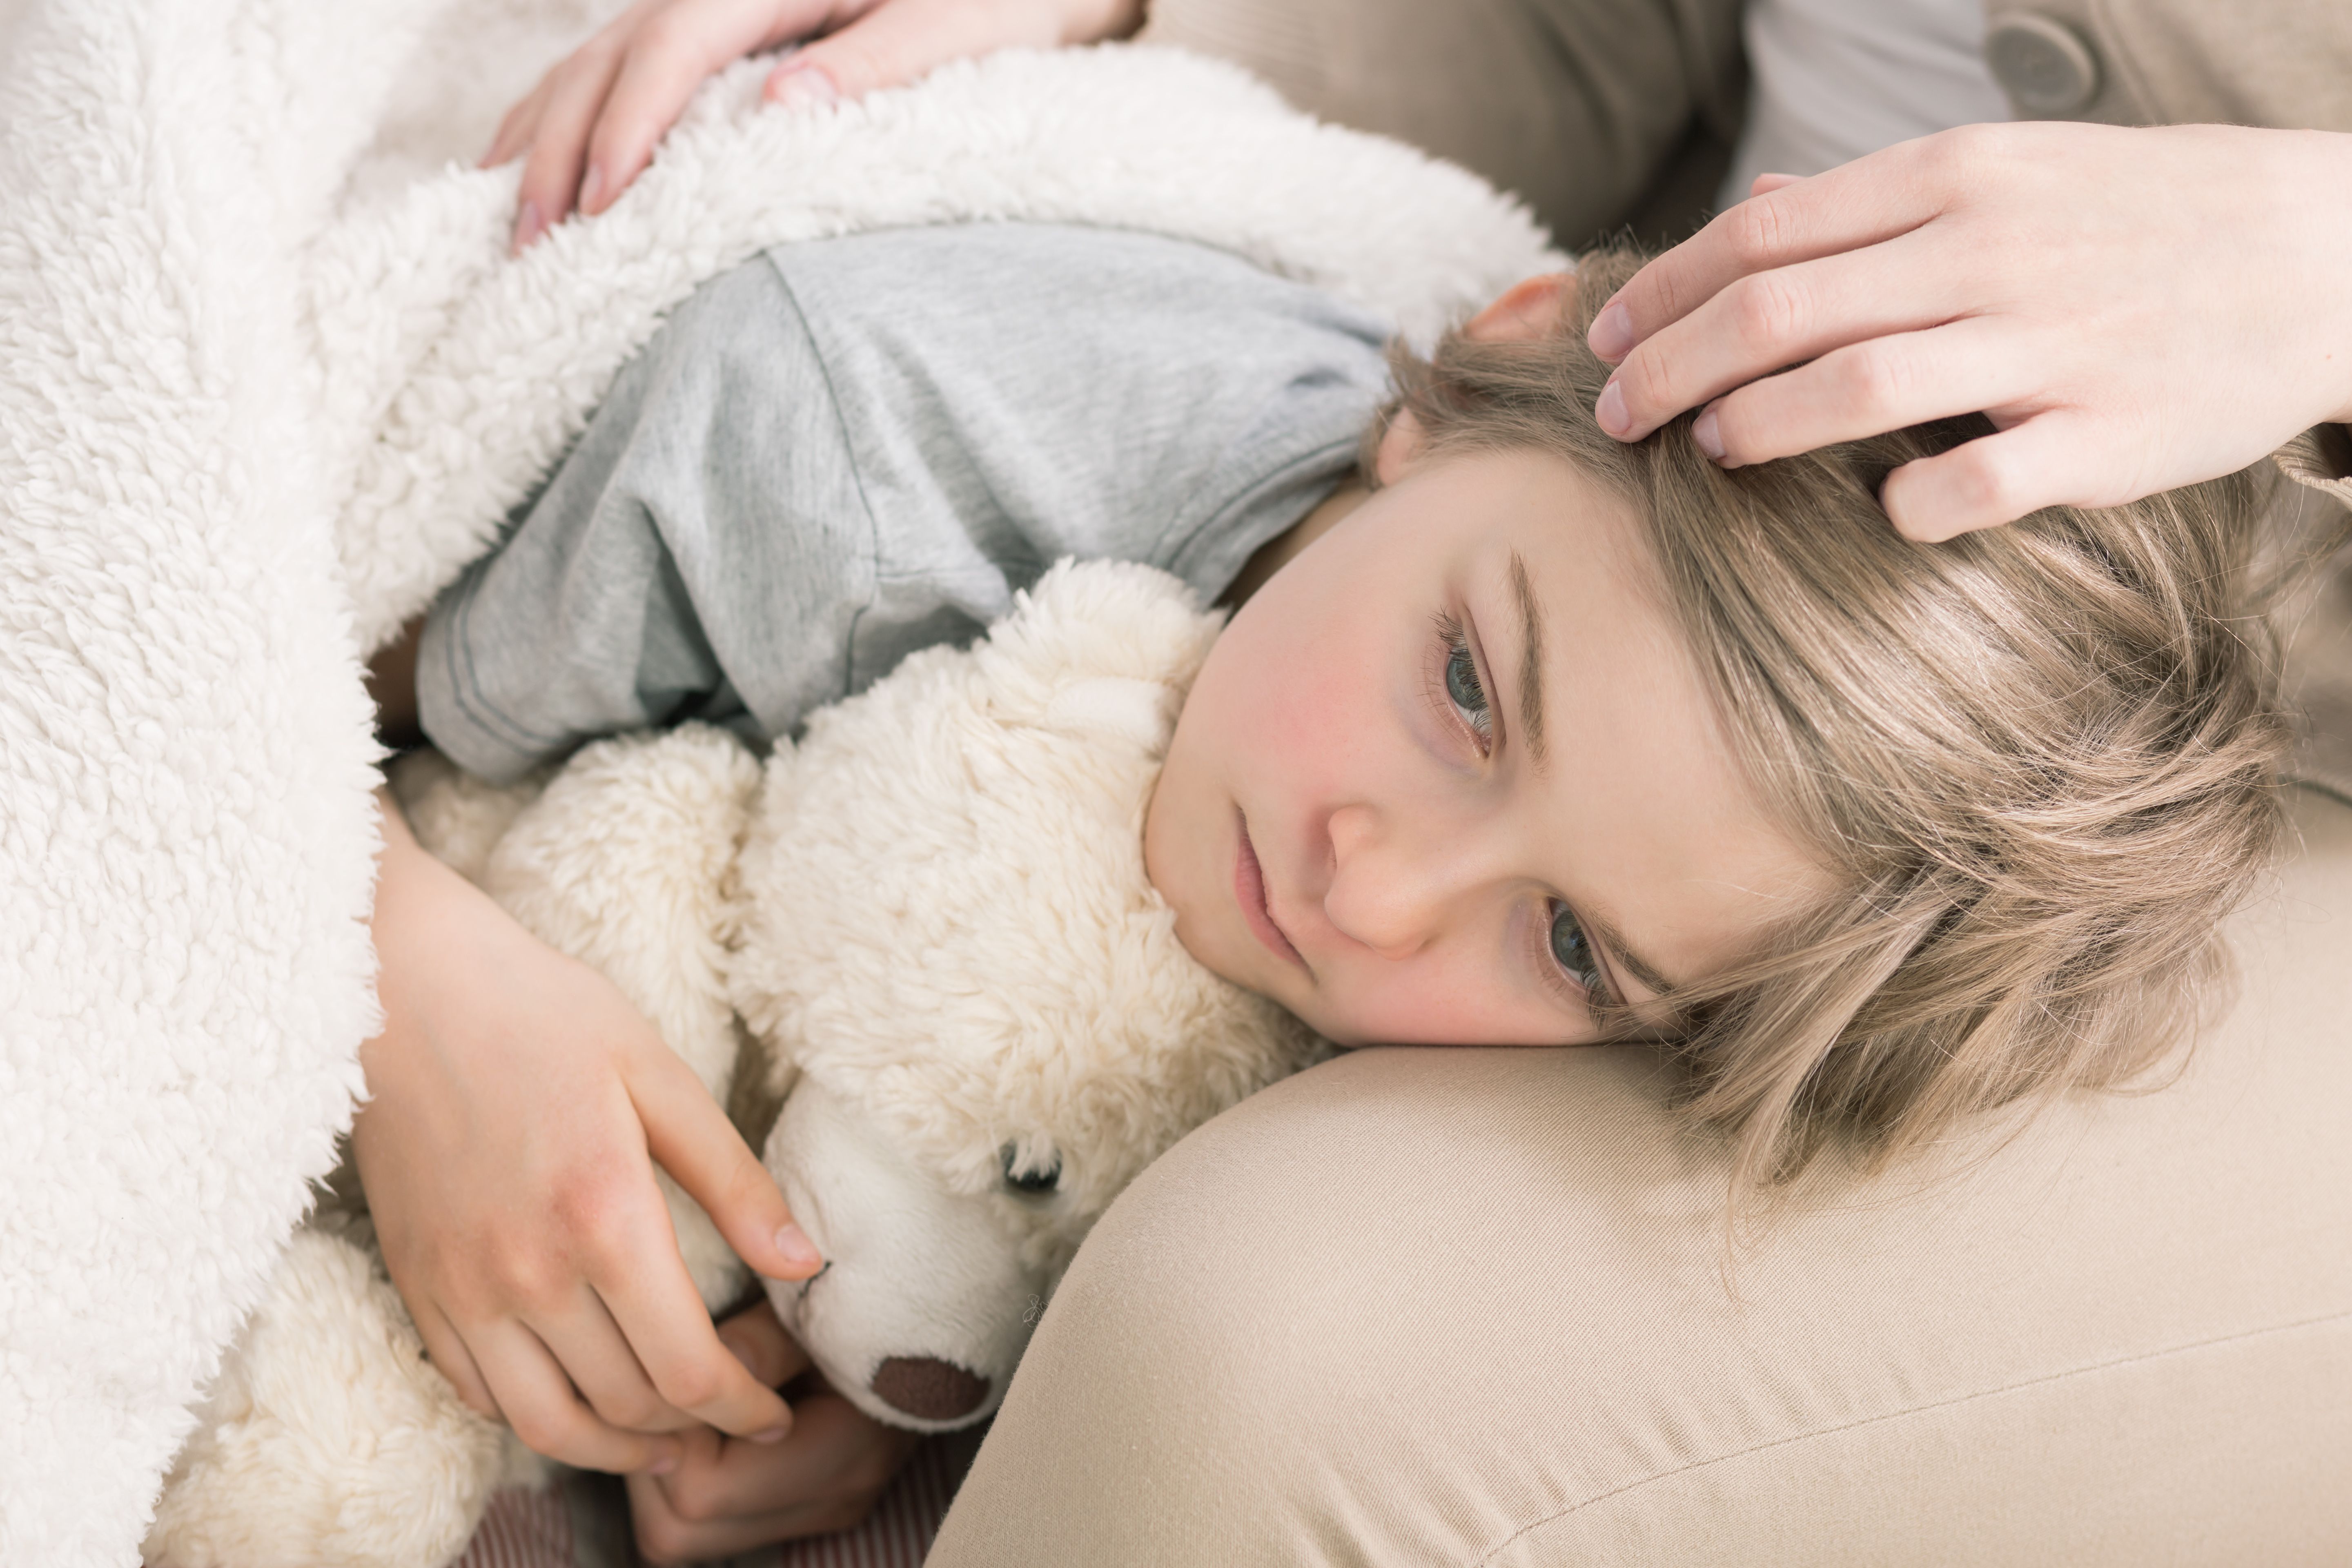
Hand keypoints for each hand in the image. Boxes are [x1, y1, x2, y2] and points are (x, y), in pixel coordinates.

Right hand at [355, 789, 823, 1473]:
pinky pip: (478, 1392)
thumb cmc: (541, 1015)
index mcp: (603, 1217)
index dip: (742, 1408)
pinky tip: (578, 1403)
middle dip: (695, 1428)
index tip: (774, 1414)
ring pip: (548, 1424)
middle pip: (626, 1405)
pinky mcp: (418, 1285)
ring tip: (666, 1444)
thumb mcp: (660, 1076)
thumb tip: (808, 1263)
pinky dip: (535, 1419)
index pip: (686, 1369)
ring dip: (616, 1450)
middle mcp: (528, 1271)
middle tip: (734, 1418)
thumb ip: (735, 1181)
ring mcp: (463, 1287)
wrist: (404, 985)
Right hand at [486, 0, 1145, 250]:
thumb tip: (781, 111)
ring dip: (542, 143)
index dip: (632, 124)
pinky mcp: (708, 30)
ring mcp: (705, 1)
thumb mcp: (964, 22)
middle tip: (532, 249)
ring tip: (505, 229)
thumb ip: (880, 63)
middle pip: (612, 57)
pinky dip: (562, 121)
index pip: (677, 44)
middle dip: (563, 152)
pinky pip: (610, 69)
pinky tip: (526, 174)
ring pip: (591, 61)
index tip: (603, 205)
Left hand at [628, 1299, 921, 1562]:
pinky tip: (704, 1424)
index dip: (670, 1434)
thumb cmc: (879, 1303)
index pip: (700, 1492)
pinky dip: (684, 1480)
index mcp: (839, 1459)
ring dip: (661, 1475)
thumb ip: (762, 1342)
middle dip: (650, 1463)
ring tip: (680, 1405)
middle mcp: (828, 1502)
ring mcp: (816, 1511)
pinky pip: (706, 1525)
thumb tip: (690, 1369)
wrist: (937, 1320)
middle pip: (675, 1531)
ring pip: (678, 1537)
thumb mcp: (826, 1308)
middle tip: (663, 1392)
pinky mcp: (802, 1505)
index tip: (678, 1375)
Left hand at [1584, 123, 2351, 540]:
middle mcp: (1989, 252)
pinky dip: (1903, 506)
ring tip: (1710, 452)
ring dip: (1755, 428)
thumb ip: (1870, 201)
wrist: (2325, 249)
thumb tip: (1751, 209)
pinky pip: (1971, 483)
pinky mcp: (2106, 435)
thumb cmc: (2136, 217)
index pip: (1760, 237)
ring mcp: (2050, 343)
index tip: (1605, 341)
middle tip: (1612, 418)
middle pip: (1776, 312)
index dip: (1661, 295)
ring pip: (1852, 387)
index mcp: (1955, 178)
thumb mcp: (2006, 171)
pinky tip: (1876, 513)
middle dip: (1668, 370)